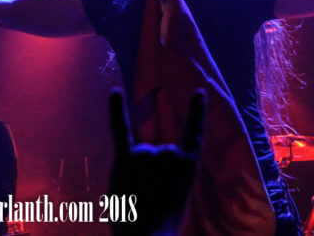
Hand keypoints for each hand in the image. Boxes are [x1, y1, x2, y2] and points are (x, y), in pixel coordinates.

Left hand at [108, 89, 205, 235]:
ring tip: (136, 197)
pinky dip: (116, 109)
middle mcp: (170, 153)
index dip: (196, 112)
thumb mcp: (176, 196)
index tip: (198, 91)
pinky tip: (115, 91)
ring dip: (133, 174)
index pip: (195, 133)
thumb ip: (165, 173)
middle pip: (156, 153)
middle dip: (149, 174)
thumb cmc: (161, 225)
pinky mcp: (126, 159)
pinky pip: (121, 129)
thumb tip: (144, 153)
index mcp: (189, 164)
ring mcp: (148, 154)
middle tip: (148, 199)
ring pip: (139, 154)